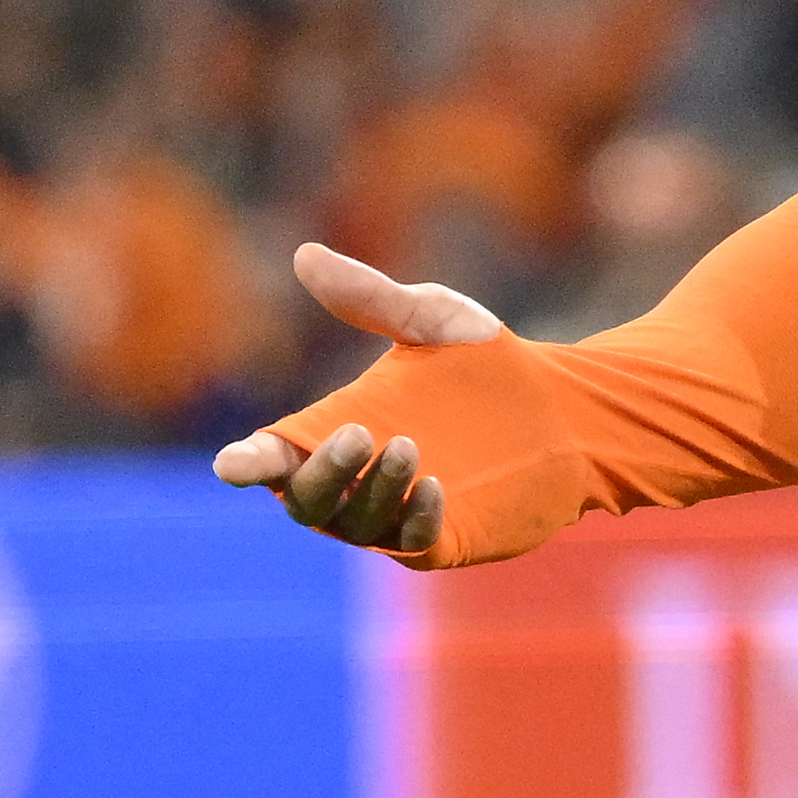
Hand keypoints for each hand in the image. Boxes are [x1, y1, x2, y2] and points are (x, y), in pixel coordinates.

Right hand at [208, 245, 507, 556]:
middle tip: (360, 433)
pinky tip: (436, 488)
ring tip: (411, 447)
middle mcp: (353, 484)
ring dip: (375, 491)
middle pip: (307, 499)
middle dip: (326, 471)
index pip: (274, 458)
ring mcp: (393, 518)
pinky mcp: (442, 540)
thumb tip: (306, 255)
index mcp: (333, 434)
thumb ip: (372, 298)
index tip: (233, 464)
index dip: (250, 463)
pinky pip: (413, 543)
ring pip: (357, 524)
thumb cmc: (485, 364)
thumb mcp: (431, 321)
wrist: (565, 409)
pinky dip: (418, 520)